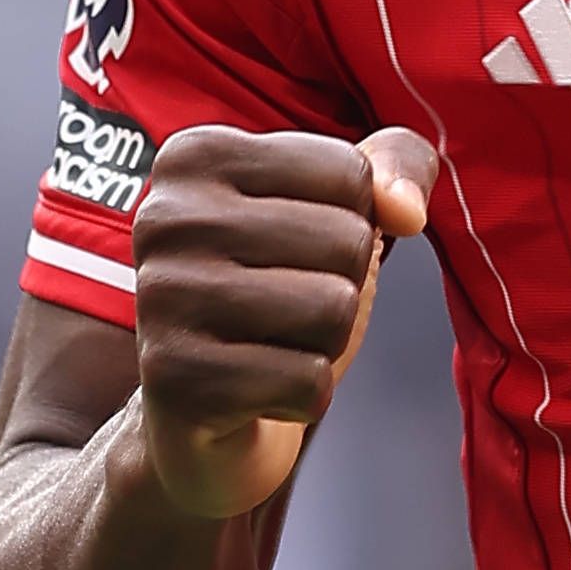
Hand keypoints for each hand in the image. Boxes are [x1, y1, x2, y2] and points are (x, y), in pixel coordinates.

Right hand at [132, 125, 436, 518]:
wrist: (198, 414)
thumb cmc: (274, 296)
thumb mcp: (337, 211)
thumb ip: (393, 167)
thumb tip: (407, 209)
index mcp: (196, 155)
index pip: (349, 172)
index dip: (353, 224)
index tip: (296, 251)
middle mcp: (164, 215)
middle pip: (346, 240)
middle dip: (343, 287)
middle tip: (286, 308)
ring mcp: (162, 296)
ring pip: (333, 310)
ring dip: (327, 342)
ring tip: (274, 345)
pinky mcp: (175, 377)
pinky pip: (309, 381)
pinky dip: (306, 395)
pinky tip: (260, 392)